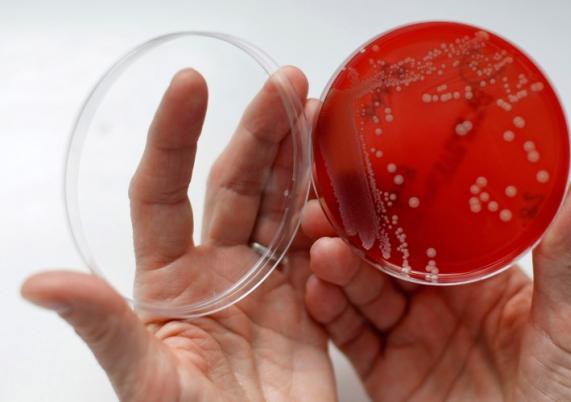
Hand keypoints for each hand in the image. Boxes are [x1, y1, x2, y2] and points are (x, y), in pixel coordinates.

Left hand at [22, 67, 336, 400]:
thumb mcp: (146, 383)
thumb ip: (105, 327)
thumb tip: (40, 283)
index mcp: (168, 281)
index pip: (162, 192)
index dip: (174, 136)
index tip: (191, 86)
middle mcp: (215, 270)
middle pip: (234, 185)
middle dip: (258, 131)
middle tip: (285, 84)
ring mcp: (264, 282)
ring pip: (278, 203)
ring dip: (296, 156)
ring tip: (315, 108)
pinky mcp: (306, 300)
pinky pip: (318, 242)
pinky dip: (330, 210)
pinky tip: (341, 177)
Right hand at [303, 176, 570, 401]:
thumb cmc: (568, 397)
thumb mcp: (568, 322)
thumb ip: (565, 257)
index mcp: (478, 279)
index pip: (430, 231)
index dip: (398, 206)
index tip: (370, 178)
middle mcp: (438, 302)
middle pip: (386, 259)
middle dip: (354, 233)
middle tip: (327, 211)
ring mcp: (410, 337)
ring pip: (363, 295)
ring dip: (338, 270)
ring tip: (323, 251)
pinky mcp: (387, 374)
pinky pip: (353, 340)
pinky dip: (332, 317)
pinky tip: (318, 294)